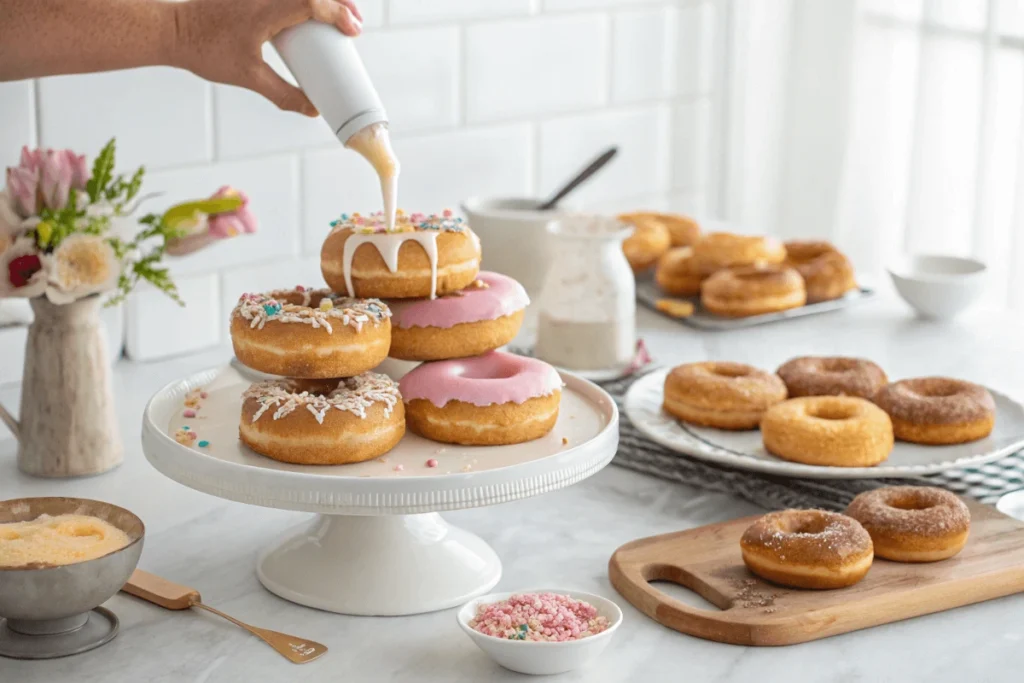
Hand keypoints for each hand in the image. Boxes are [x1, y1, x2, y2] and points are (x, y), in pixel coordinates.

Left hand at [174, 0, 362, 115]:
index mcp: (265, 11)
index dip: (337, 14)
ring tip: (341, 12)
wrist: (172, 30)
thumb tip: (312, 110)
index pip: (310, 4)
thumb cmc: (206, 52)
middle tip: (355, 23)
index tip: (354, 31)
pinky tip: (314, 6)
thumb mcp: (249, 77)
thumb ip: (283, 94)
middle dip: (340, 2)